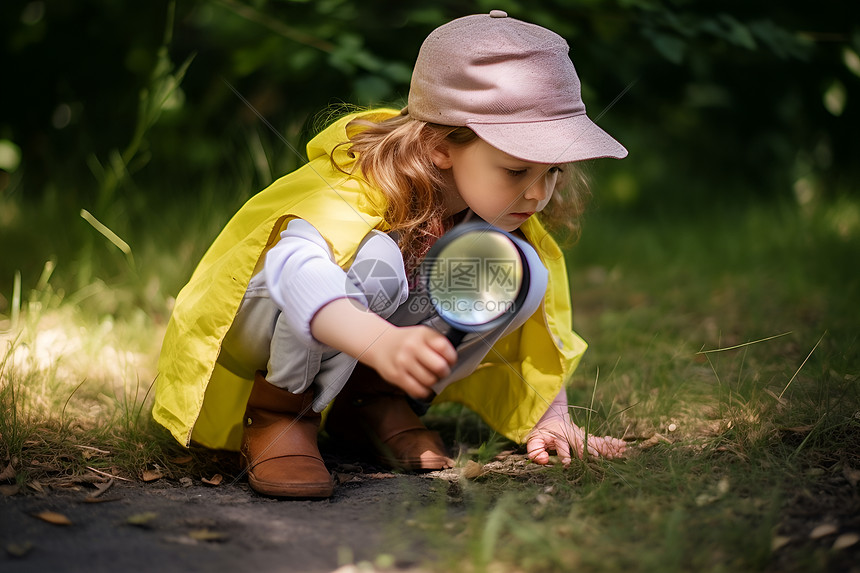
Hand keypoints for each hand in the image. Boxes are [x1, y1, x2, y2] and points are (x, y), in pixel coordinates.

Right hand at [310, 298, 456, 400]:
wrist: (379, 343)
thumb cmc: (406, 341)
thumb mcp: (422, 334)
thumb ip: (438, 343)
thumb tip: (453, 361)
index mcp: (423, 334)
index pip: (444, 348)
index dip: (451, 358)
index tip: (450, 361)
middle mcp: (412, 347)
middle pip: (439, 367)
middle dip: (444, 372)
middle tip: (441, 372)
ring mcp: (403, 362)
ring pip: (430, 380)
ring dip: (434, 382)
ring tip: (430, 378)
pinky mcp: (396, 376)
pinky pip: (417, 390)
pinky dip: (424, 392)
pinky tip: (423, 387)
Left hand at [526, 407, 625, 464]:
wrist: (549, 413)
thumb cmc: (541, 430)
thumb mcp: (534, 439)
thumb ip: (536, 450)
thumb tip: (543, 460)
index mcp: (559, 435)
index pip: (563, 446)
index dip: (564, 454)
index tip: (567, 462)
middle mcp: (573, 435)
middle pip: (583, 444)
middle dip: (590, 451)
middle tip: (597, 458)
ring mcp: (582, 436)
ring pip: (595, 442)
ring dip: (606, 447)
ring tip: (618, 451)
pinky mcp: (587, 438)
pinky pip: (600, 442)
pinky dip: (611, 444)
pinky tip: (622, 447)